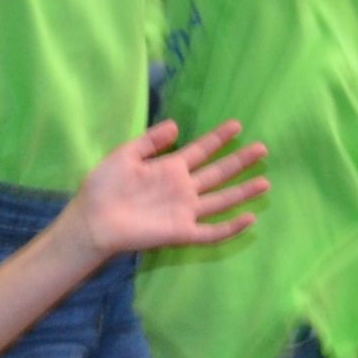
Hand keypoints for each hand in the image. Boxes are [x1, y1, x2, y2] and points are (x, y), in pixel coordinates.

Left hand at [69, 120, 269, 258]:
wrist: (92, 220)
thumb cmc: (104, 186)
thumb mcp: (125, 154)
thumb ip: (150, 141)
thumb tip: (176, 125)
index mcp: (170, 167)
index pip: (201, 150)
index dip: (218, 138)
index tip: (237, 124)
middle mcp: (182, 188)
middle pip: (218, 173)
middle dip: (240, 161)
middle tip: (263, 148)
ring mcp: (184, 211)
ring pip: (221, 200)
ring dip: (243, 192)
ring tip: (265, 182)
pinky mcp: (181, 232)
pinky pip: (211, 232)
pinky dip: (230, 227)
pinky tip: (249, 218)